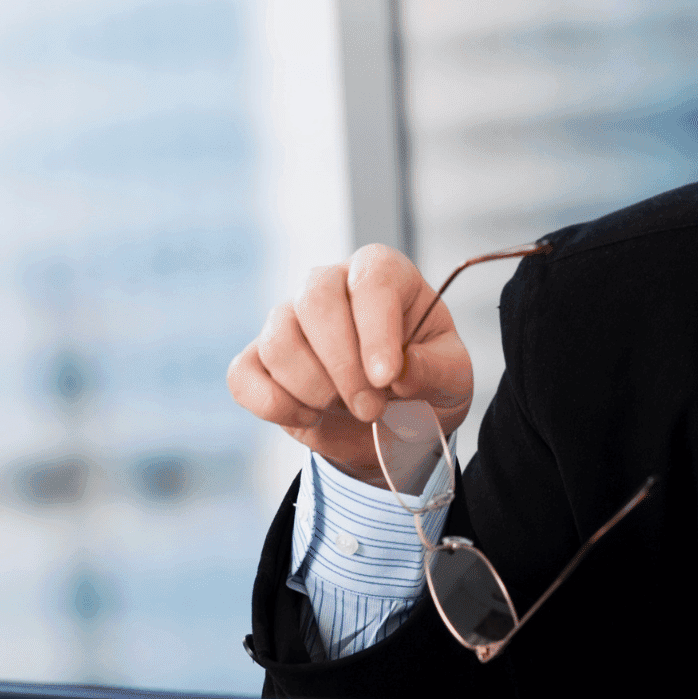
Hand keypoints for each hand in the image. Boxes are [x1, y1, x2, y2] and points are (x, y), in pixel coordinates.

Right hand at [226, 244, 472, 486]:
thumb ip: (435, 370)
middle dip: (343, 365)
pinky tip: (309, 416)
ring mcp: (289, 319)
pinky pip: (243, 375)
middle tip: (372, 409)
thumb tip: (400, 371)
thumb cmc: (426, 384)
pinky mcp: (260, 359)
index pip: (371, 279)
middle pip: (314, 299)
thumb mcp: (454, 379)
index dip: (376, 329)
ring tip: (346, 410)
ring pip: (278, 339)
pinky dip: (274, 404)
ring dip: (313, 388)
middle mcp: (331, 284)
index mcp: (384, 275)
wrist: (394, 424)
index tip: (387, 378)